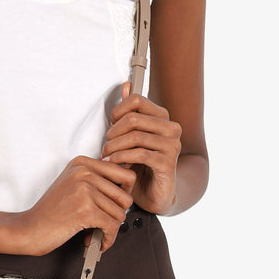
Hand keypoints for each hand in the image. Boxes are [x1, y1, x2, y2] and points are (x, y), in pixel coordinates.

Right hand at [18, 156, 136, 255]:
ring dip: (109, 229)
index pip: (126, 174)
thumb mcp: (73, 185)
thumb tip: (128, 187)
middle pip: (125, 196)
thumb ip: (97, 181)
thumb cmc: (51, 211)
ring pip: (120, 213)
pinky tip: (95, 241)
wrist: (29, 228)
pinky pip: (112, 226)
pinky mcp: (85, 209)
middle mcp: (84, 172)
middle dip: (117, 214)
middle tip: (103, 223)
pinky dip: (107, 239)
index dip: (123, 195)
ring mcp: (84, 189)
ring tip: (94, 232)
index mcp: (82, 163)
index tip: (111, 206)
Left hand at [101, 83, 181, 214]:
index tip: (110, 126)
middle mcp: (171, 128)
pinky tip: (113, 164)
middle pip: (133, 118)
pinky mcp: (168, 163)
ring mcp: (172, 145)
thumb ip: (129, 112)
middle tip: (105, 146)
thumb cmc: (141, 164)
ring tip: (106, 156)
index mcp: (162, 117)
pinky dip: (121, 158)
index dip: (117, 111)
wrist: (155, 193)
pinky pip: (140, 154)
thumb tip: (126, 84)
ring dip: (114, 147)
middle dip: (113, 133)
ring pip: (135, 136)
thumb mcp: (131, 136)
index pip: (136, 100)